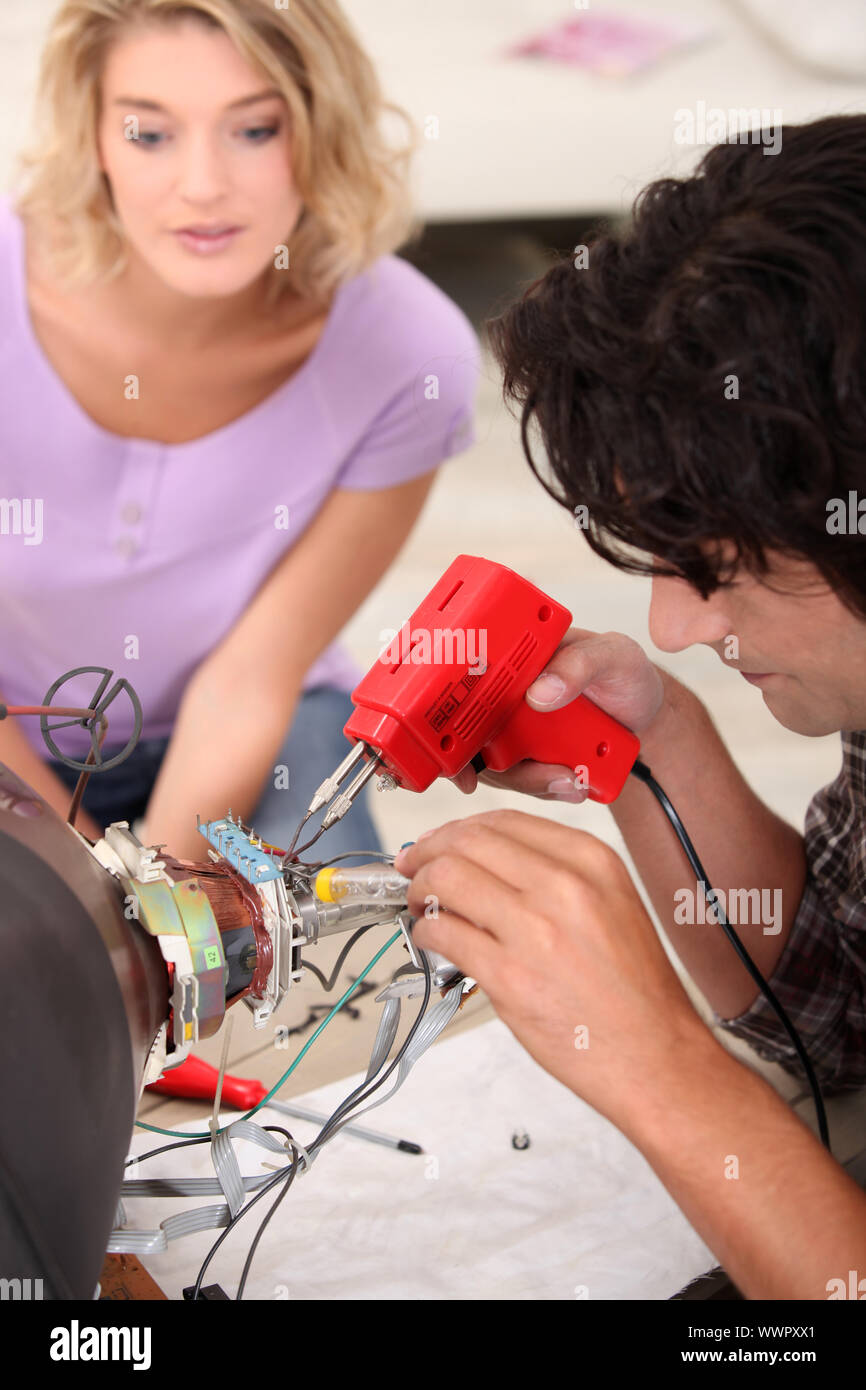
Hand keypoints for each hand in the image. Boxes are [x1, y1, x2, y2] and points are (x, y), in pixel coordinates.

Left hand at [395, 808, 704, 1133]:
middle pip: (467, 842)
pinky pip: (444, 934)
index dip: (457, 829)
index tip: (439, 842)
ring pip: (447, 880)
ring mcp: (535, 930)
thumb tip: (485, 861)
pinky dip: (426, 932)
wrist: (655, 1055)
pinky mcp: (510, 976)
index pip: (503, 821)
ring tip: (421, 905)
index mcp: (591, 862)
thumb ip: (555, 875)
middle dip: (427, 852)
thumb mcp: (611, 904)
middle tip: (413, 867)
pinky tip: (433, 940)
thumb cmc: (634, 992)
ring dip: (419, 889)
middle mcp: (564, 886)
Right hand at [451, 629, 664, 800]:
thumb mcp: (614, 656)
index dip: (443, 714)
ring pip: (493, 767)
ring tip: (573, 779)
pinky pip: (521, 781)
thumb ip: (581, 664)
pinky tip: (576, 782)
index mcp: (510, 656)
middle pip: (466, 734)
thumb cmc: (625, 674)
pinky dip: (546, 788)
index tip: (455, 747)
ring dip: (531, 780)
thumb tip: (539, 690)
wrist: (645, 715)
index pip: (459, 678)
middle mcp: (502, 693)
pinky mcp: (528, 758)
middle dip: (490, 767)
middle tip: (538, 775)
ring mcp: (512, 729)